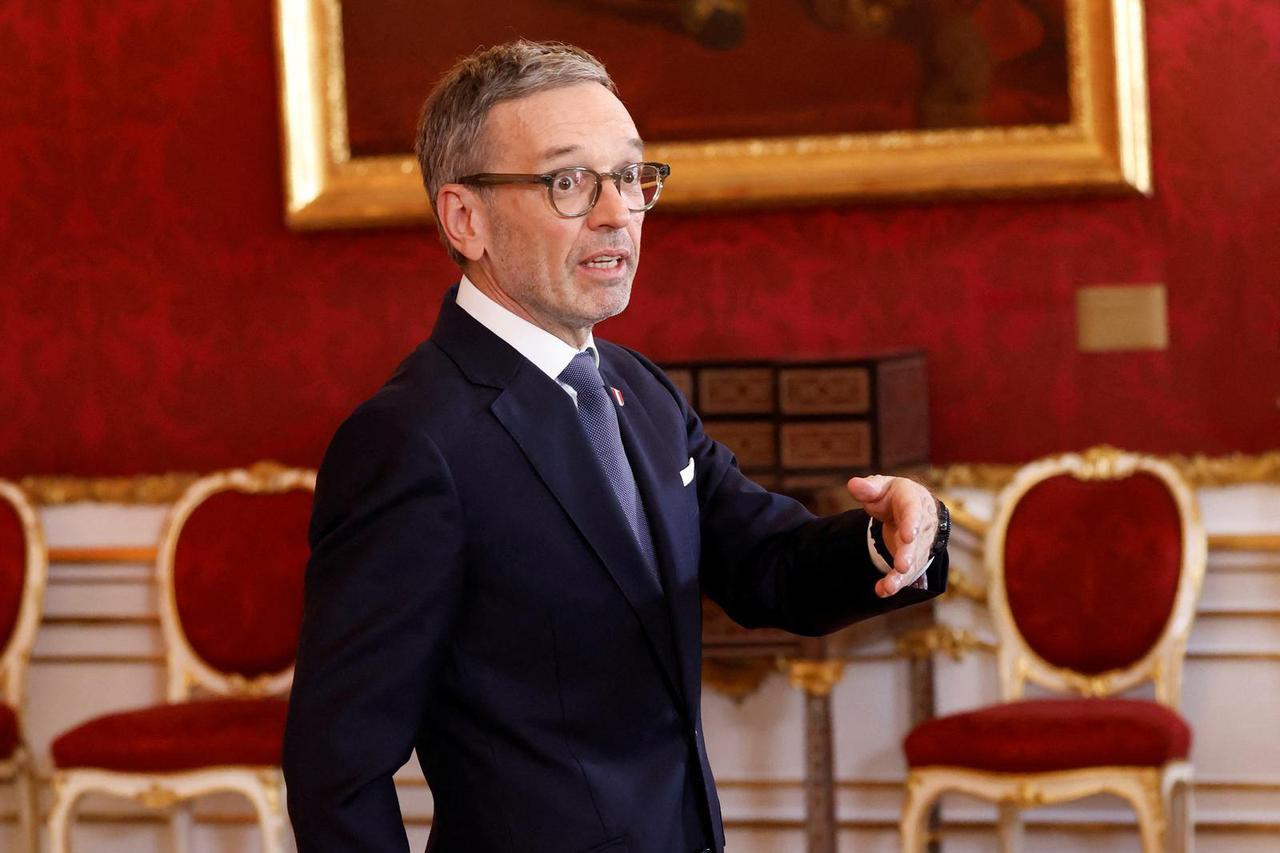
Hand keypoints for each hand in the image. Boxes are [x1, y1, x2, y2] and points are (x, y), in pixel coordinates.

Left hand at [846, 475, 938, 596]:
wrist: (912, 509)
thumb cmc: (894, 496)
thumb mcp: (882, 486)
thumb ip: (869, 488)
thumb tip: (853, 485)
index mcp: (913, 502)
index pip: (913, 513)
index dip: (911, 524)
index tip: (908, 535)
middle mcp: (921, 526)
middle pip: (916, 543)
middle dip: (909, 555)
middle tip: (902, 567)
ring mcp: (919, 546)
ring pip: (913, 563)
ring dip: (901, 576)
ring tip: (888, 587)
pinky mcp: (912, 561)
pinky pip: (905, 574)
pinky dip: (894, 583)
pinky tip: (881, 590)